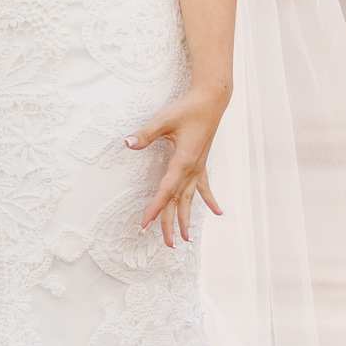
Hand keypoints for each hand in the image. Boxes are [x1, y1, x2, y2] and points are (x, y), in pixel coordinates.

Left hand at [126, 89, 226, 247]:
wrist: (211, 101)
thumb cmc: (187, 109)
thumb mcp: (164, 120)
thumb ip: (146, 134)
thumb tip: (128, 143)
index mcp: (183, 162)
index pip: (165, 191)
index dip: (155, 209)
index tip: (145, 224)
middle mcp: (192, 169)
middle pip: (178, 201)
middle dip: (171, 223)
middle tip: (168, 245)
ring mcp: (198, 167)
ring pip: (190, 199)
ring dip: (187, 218)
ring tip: (187, 239)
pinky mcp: (201, 163)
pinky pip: (204, 186)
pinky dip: (209, 200)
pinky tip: (218, 213)